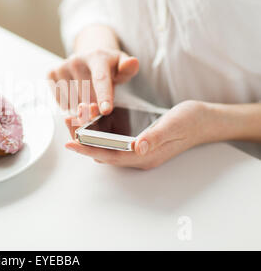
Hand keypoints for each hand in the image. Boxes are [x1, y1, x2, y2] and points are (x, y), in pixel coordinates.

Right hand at [48, 48, 138, 114]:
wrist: (88, 57)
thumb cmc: (108, 66)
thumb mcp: (122, 65)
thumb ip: (128, 68)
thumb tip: (133, 62)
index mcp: (97, 57)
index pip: (100, 79)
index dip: (103, 96)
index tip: (105, 110)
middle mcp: (77, 60)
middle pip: (86, 96)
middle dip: (94, 107)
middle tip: (99, 107)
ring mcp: (62, 67)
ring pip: (73, 102)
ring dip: (81, 108)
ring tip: (88, 98)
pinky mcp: (51, 74)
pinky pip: (61, 101)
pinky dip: (69, 105)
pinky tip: (76, 96)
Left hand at [64, 101, 209, 169]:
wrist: (206, 120)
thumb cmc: (191, 121)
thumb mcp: (174, 125)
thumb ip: (155, 136)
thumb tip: (138, 147)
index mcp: (145, 156)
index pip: (110, 156)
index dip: (89, 150)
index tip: (70, 142)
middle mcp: (138, 156)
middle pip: (103, 152)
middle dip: (83, 140)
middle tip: (68, 123)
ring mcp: (137, 150)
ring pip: (106, 146)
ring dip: (89, 135)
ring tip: (75, 117)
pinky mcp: (138, 141)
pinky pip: (112, 139)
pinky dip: (99, 131)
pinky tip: (92, 117)